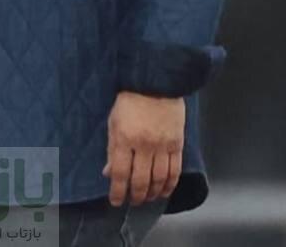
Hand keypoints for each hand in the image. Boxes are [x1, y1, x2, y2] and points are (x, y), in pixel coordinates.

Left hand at [102, 91, 183, 206]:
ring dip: (153, 193)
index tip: (115, 201)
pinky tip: (165, 191)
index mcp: (124, 138)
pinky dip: (170, 184)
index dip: (117, 191)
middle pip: (140, 180)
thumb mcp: (113, 123)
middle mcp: (143, 145)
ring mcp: (162, 145)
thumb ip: (112, 150)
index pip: (120, 173)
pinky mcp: (177, 143)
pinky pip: (175, 169)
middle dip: (136, 196)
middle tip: (133, 202)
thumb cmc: (130, 100)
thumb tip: (109, 173)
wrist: (156, 83)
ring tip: (148, 198)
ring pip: (159, 179)